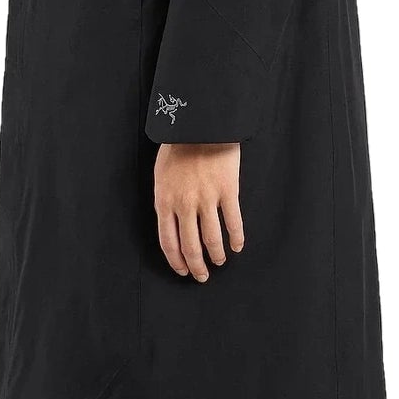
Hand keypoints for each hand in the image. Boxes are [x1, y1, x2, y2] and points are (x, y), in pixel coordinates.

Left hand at [153, 142, 245, 280]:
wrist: (199, 122)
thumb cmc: (178, 145)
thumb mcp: (161, 174)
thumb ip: (166, 199)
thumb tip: (172, 223)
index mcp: (164, 200)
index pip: (168, 242)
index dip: (176, 261)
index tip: (183, 271)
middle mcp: (184, 204)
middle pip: (190, 247)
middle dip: (197, 266)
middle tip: (202, 276)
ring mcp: (206, 198)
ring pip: (212, 239)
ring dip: (217, 256)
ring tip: (220, 261)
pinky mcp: (227, 190)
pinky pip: (233, 222)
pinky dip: (236, 238)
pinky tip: (237, 246)